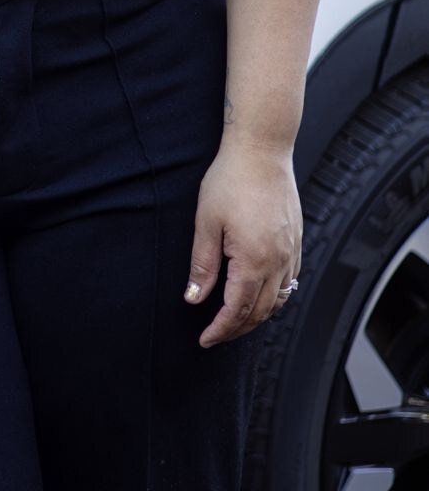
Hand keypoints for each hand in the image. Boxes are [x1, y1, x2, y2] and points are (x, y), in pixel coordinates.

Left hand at [183, 139, 303, 347]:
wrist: (262, 151)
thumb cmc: (230, 181)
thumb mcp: (206, 223)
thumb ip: (202, 265)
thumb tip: (194, 298)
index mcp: (253, 260)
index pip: (237, 310)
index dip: (220, 330)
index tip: (205, 339)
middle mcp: (278, 262)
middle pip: (260, 311)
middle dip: (237, 329)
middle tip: (216, 335)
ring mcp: (291, 252)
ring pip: (279, 300)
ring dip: (257, 315)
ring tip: (235, 320)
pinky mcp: (296, 242)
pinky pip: (290, 282)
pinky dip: (274, 297)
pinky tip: (260, 295)